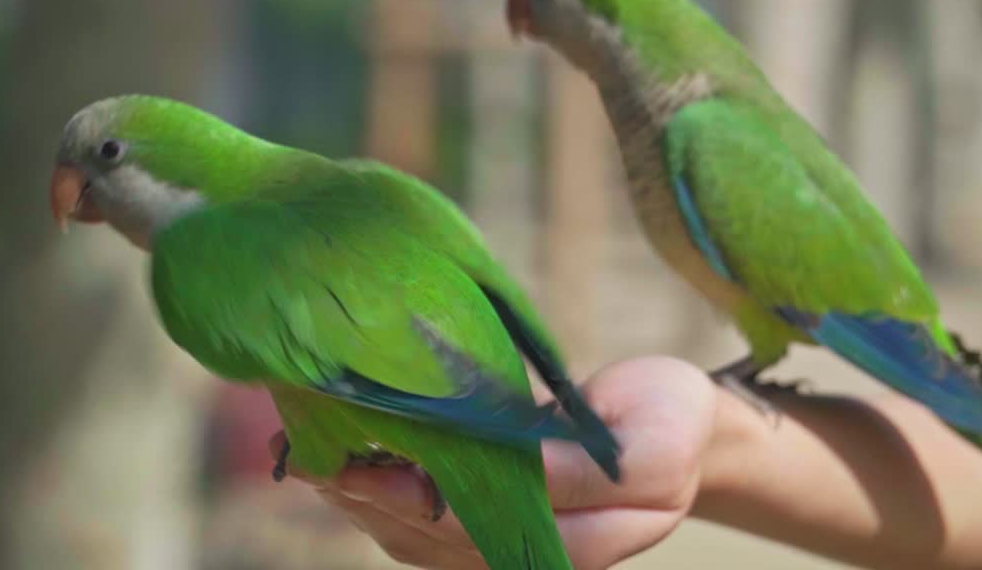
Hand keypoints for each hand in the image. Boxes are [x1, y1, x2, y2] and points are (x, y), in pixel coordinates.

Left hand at [269, 356, 718, 568]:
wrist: (675, 426)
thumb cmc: (668, 427)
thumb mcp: (647, 446)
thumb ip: (579, 468)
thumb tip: (507, 465)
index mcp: (565, 547)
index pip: (462, 528)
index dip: (402, 492)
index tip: (354, 450)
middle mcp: (514, 555)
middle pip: (419, 532)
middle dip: (362, 484)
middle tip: (308, 428)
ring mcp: (488, 541)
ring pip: (403, 526)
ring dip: (354, 482)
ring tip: (306, 430)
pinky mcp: (471, 517)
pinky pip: (407, 508)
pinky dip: (368, 475)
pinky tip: (337, 437)